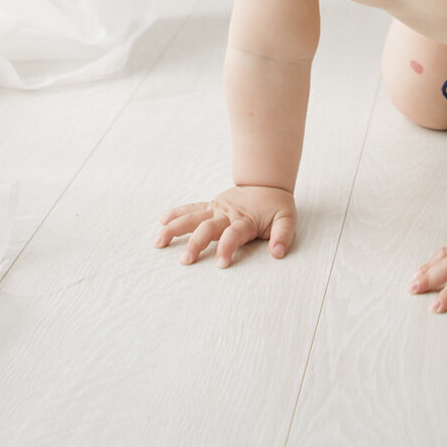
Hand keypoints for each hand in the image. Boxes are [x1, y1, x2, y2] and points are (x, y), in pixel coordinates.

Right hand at [155, 185, 296, 266]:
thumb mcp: (287, 219)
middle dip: (196, 244)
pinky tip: (162, 222)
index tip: (221, 264)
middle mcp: (227, 214)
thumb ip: (283, 235)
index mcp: (245, 220)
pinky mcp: (210, 206)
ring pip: (192, 218)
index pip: (233, 235)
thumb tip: (277, 253)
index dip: (227, 248)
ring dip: (175, 229)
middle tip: (185, 261)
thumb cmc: (276, 205)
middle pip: (207, 228)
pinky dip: (176, 214)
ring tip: (159, 242)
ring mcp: (216, 209)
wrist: (267, 182)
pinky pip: (191, 209)